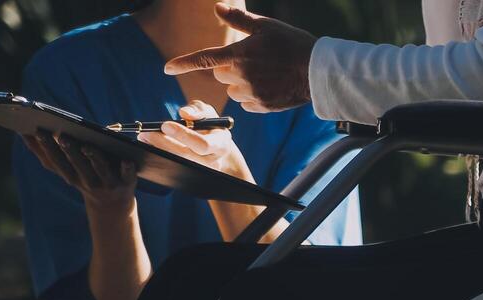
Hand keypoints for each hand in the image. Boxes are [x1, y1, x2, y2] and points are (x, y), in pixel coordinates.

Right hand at [23, 132, 136, 212]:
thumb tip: (22, 133)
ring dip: (93, 159)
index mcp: (71, 176)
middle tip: (62, 135)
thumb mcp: (65, 169)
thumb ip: (46, 153)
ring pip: (99, 171)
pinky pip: (127, 176)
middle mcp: (87, 182)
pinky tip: (126, 160)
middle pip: (76, 165)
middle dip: (68, 151)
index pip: (56, 162)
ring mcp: (107, 184)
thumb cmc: (85, 178)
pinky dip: (127, 169)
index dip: (47, 148)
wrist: (113, 206)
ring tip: (88, 146)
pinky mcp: (126, 185)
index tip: (38, 131)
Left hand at [137, 101, 248, 176]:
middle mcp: (213, 162)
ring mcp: (201, 171)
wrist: (217, 149)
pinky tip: (149, 145)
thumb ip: (197, 110)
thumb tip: (184, 112)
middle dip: (164, 144)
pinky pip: (173, 168)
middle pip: (186, 157)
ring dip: (158, 150)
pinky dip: (159, 156)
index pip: (202, 144)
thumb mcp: (208, 113)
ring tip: (144, 137)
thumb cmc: (210, 127)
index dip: (183, 135)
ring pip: (177, 163)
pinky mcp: (190, 175)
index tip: (165, 125)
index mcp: (220, 145)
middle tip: (146, 133)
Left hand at [164, 2, 315, 112]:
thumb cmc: (291, 44)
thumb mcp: (265, 26)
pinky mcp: (262, 107)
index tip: (167, 68)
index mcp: (238, 55)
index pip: (203, 59)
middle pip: (221, 75)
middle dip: (230, 68)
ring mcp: (251, 94)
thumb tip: (217, 7)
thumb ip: (238, 20)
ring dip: (241, 84)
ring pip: (233, 91)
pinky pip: (247, 104)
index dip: (183, 63)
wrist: (316, 71)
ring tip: (265, 74)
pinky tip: (269, 87)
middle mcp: (240, 77)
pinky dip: (253, 97)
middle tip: (253, 60)